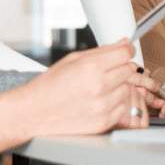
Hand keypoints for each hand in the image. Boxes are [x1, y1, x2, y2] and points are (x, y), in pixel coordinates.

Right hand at [0, 39, 158, 155]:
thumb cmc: (50, 85)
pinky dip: (116, 104)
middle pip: (129, 71)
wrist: (35, 112)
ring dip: (119, 87)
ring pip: (128, 90)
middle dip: (121, 69)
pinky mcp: (103, 122)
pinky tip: (101, 102)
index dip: (127, 51)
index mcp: (91, 66)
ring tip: (101, 89)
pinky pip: (123, 108)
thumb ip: (103, 51)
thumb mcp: (73, 59)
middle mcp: (99, 86)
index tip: (125, 53)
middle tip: (108, 72)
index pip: (125, 53)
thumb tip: (124, 43)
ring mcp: (102, 106)